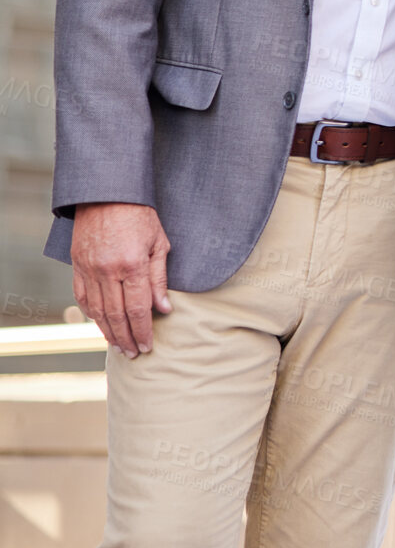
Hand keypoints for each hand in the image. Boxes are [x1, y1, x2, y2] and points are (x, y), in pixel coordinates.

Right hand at [71, 202, 171, 357]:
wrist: (107, 193)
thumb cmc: (140, 215)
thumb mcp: (159, 243)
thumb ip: (159, 278)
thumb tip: (164, 308)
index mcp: (132, 265)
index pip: (137, 309)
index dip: (143, 331)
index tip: (148, 346)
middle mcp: (107, 271)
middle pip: (116, 315)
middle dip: (126, 338)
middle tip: (133, 353)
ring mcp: (89, 269)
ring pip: (97, 310)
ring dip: (107, 331)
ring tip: (118, 345)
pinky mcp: (77, 265)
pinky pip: (82, 297)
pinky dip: (91, 314)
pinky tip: (100, 324)